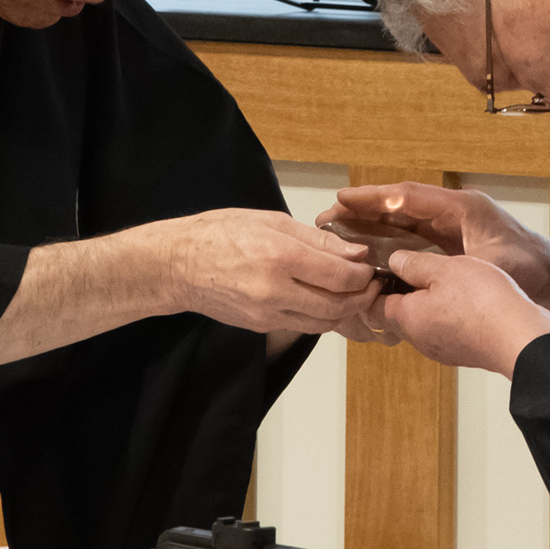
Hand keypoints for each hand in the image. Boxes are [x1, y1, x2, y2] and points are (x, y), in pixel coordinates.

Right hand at [154, 209, 380, 335]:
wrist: (178, 265)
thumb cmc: (220, 233)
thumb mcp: (271, 222)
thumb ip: (317, 240)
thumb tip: (355, 253)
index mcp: (280, 257)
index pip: (340, 275)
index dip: (364, 274)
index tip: (371, 266)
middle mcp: (275, 291)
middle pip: (337, 305)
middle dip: (362, 297)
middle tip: (372, 285)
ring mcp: (267, 313)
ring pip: (323, 322)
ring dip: (344, 311)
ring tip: (354, 294)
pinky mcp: (261, 326)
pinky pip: (302, 325)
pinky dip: (321, 316)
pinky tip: (325, 300)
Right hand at [319, 181, 549, 300]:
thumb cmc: (533, 270)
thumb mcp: (493, 266)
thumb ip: (452, 266)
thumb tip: (408, 270)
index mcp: (463, 208)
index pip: (409, 197)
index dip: (374, 198)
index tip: (343, 199)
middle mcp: (454, 213)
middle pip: (400, 206)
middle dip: (363, 210)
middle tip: (328, 216)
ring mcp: (453, 229)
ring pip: (404, 222)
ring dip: (372, 226)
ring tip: (338, 232)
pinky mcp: (453, 245)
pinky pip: (414, 239)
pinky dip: (390, 243)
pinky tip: (368, 253)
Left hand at [376, 249, 549, 375]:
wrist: (521, 338)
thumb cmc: (483, 302)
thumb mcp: (444, 268)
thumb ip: (414, 264)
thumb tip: (395, 262)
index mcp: (407, 318)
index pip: (373, 305)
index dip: (375, 285)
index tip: (384, 266)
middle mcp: (420, 340)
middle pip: (399, 314)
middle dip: (403, 291)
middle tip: (417, 267)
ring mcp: (443, 349)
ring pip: (425, 322)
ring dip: (430, 302)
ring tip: (446, 279)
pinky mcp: (464, 352)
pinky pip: (447, 330)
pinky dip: (450, 314)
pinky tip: (467, 298)